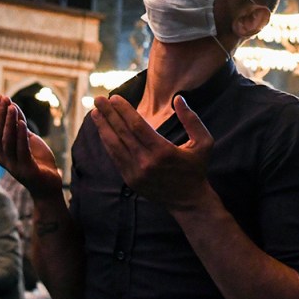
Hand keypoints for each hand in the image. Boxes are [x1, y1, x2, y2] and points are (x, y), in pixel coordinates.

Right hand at [0, 95, 62, 199]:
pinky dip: (21, 135)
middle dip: (0, 114)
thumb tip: (14, 107)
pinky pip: (22, 149)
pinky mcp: (26, 169)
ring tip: (12, 106)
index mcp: (3, 151)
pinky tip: (23, 122)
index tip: (0, 96)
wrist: (49, 186)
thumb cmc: (39, 162)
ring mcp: (13, 165)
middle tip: (4, 98)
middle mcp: (4, 158)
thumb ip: (21, 127)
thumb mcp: (30, 140)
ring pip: (7, 140)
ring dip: (9, 122)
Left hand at [91, 94, 212, 210]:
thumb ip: (192, 119)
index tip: (114, 97)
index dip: (124, 110)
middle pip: (122, 133)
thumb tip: (178, 98)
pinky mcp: (131, 180)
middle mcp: (146, 162)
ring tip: (94, 113)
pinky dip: (108, 143)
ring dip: (103, 128)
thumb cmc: (196, 168)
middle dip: (108, 114)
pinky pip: (116, 158)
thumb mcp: (204, 142)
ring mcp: (136, 173)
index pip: (137, 125)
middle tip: (98, 99)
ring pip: (114, 146)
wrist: (188, 201)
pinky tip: (103, 131)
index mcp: (163, 151)